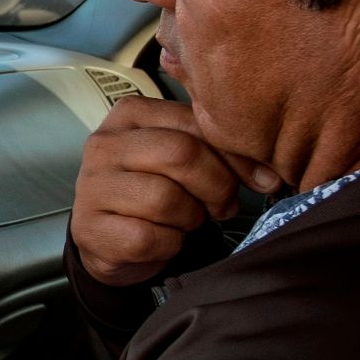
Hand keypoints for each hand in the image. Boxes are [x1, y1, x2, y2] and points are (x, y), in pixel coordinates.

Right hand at [71, 95, 278, 285]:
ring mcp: (92, 186)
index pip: (196, 122)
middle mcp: (104, 143)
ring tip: (185, 220)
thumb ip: (219, 150)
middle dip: (216, 186)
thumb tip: (269, 175)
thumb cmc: (154, 190)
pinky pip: (149, 238)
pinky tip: (164, 240)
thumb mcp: (184, 158)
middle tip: (221, 205)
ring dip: (190, 219)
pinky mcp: (90, 227)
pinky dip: (169, 245)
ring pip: (165, 199)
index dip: (236, 156)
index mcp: (130, 114)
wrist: (110, 238)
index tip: (257, 179)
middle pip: (181, 154)